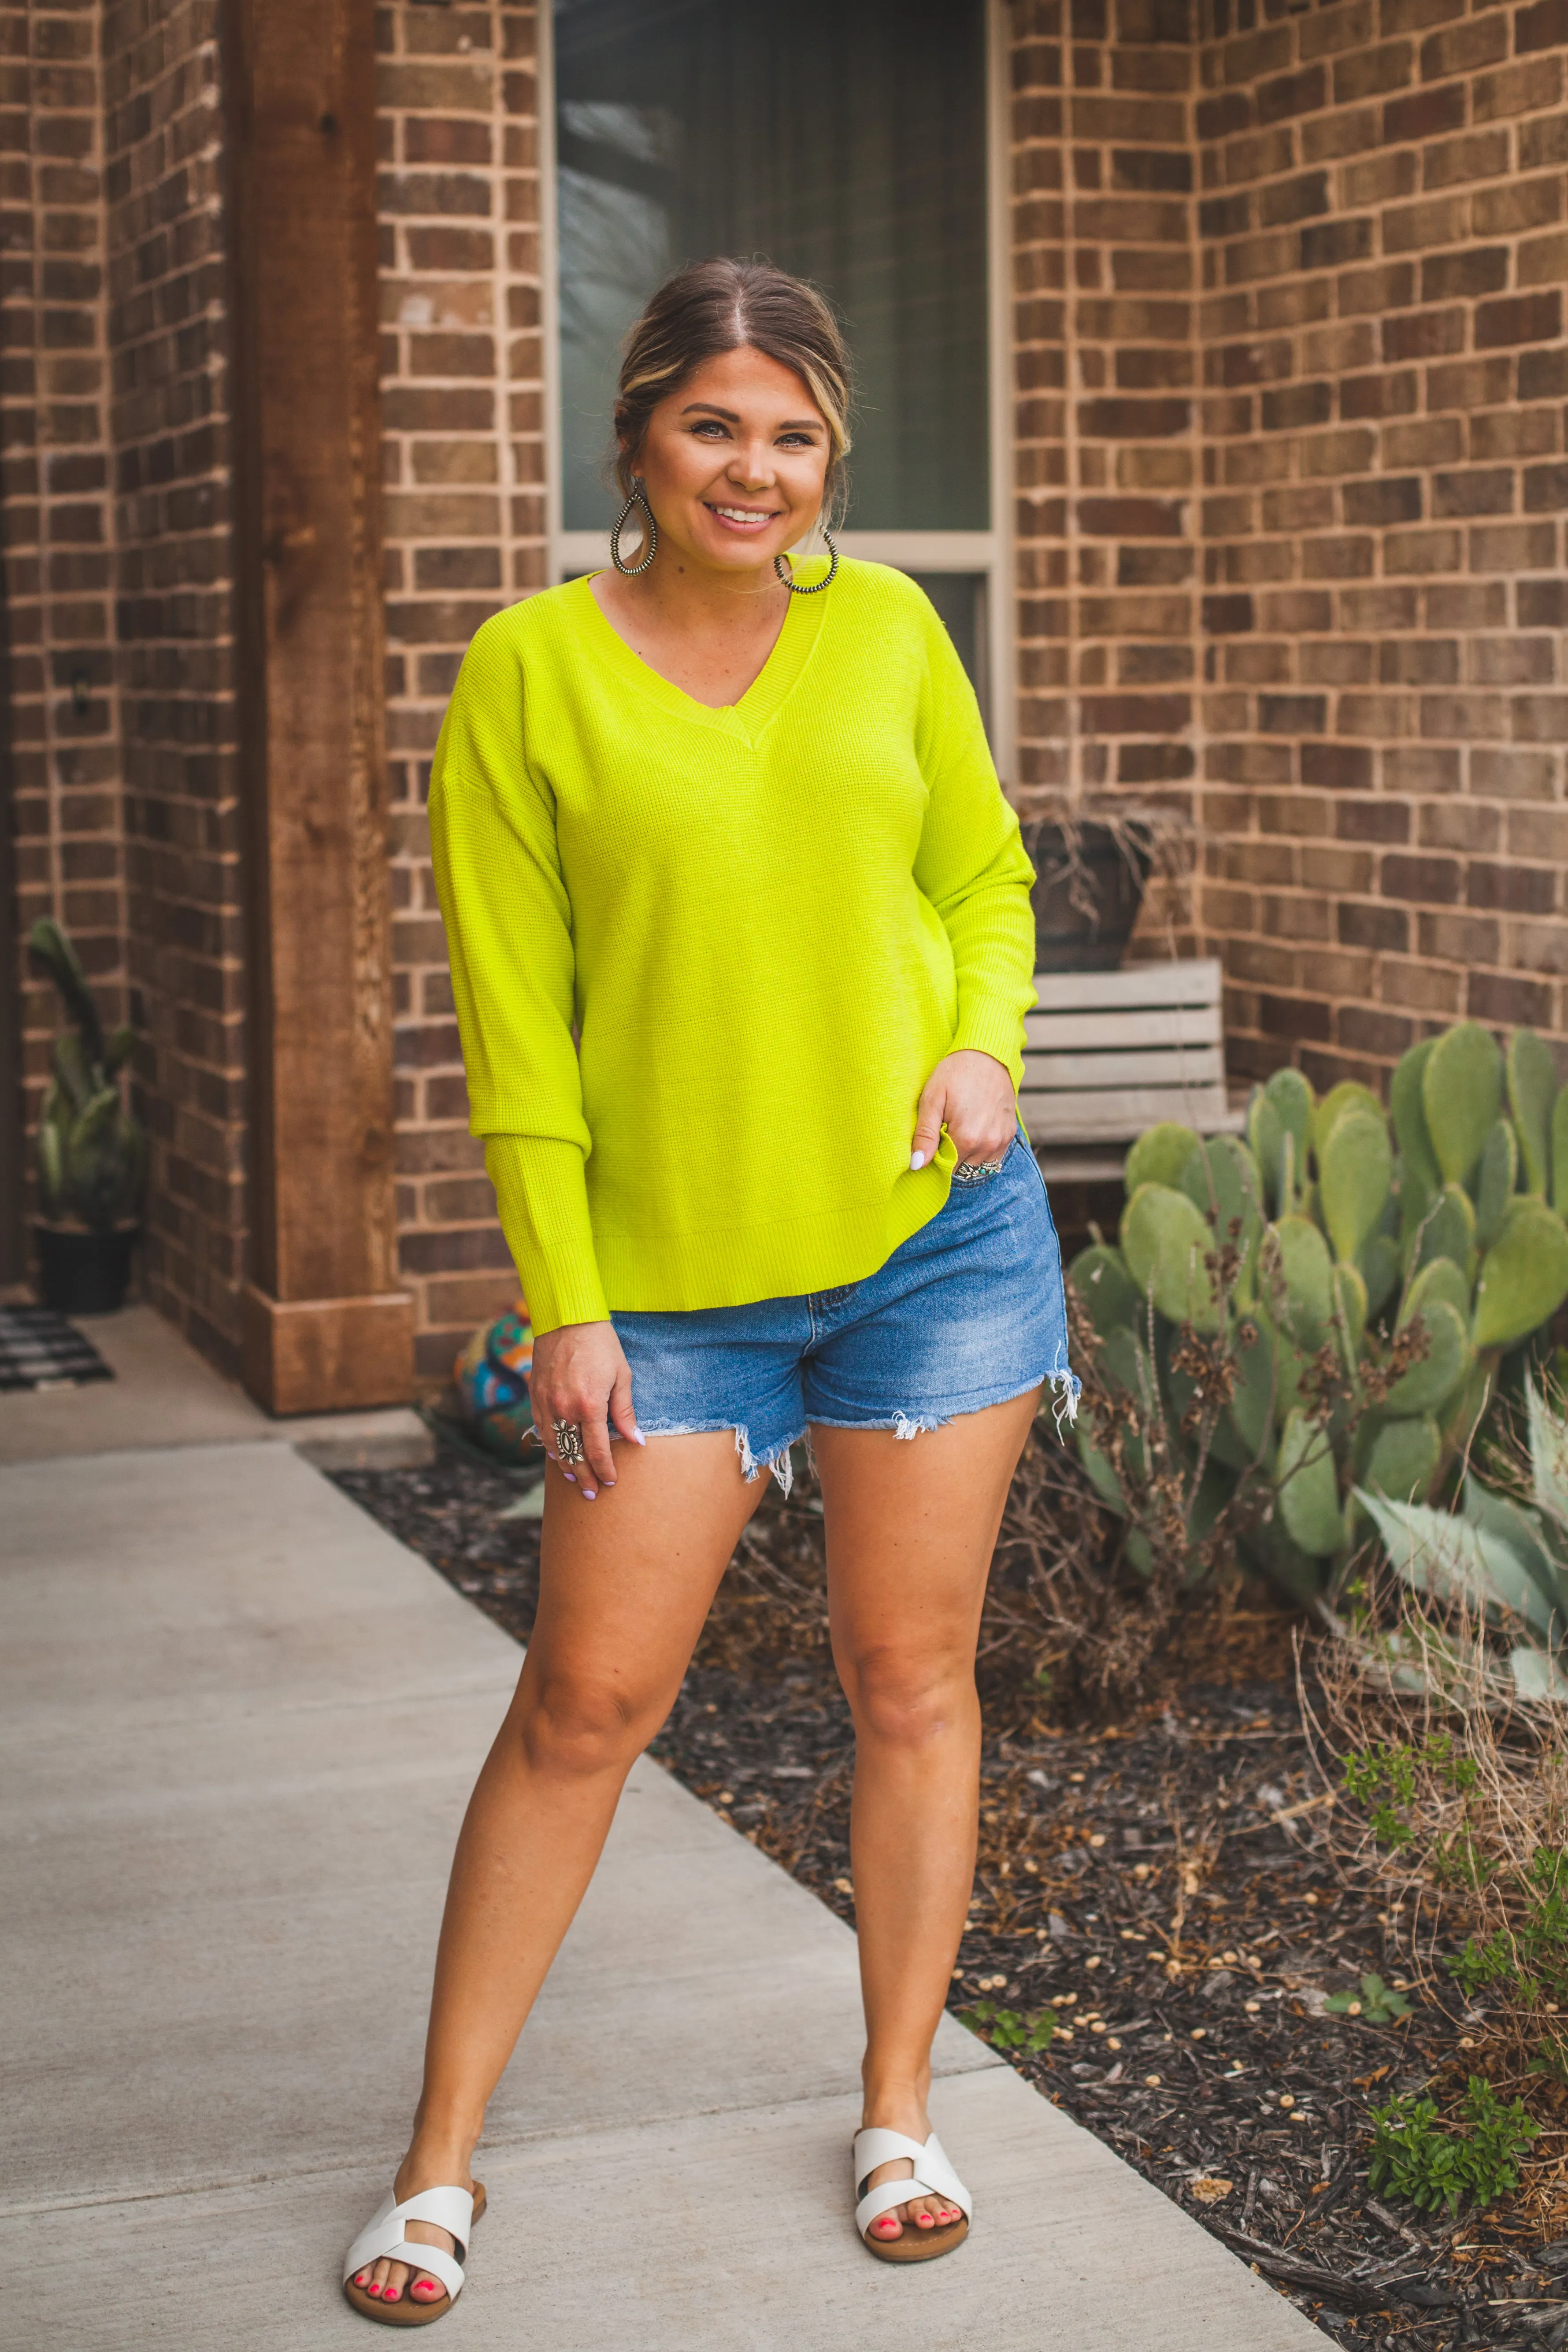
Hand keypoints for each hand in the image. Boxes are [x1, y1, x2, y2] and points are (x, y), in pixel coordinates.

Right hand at [528, 1320, 641, 1501]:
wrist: (567, 1319)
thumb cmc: (601, 1345)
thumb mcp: (621, 1376)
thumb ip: (624, 1411)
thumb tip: (635, 1440)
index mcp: (589, 1405)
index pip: (596, 1449)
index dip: (604, 1469)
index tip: (610, 1482)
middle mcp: (564, 1409)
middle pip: (574, 1454)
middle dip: (584, 1477)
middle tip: (592, 1494)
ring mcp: (546, 1403)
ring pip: (553, 1445)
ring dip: (565, 1465)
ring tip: (575, 1479)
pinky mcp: (535, 1396)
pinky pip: (541, 1429)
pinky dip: (549, 1446)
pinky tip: (556, 1454)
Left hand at [910, 1048, 1015, 1171]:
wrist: (988, 1054)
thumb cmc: (955, 1073)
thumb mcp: (932, 1099)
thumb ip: (925, 1135)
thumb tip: (916, 1165)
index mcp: (965, 1138)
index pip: (945, 1168)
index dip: (935, 1158)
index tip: (931, 1141)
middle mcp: (986, 1144)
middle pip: (961, 1169)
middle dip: (950, 1157)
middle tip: (944, 1132)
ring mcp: (1001, 1141)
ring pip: (976, 1166)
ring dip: (965, 1155)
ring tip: (959, 1130)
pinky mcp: (1009, 1135)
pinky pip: (992, 1157)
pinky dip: (980, 1150)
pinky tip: (973, 1131)